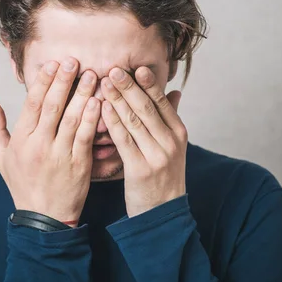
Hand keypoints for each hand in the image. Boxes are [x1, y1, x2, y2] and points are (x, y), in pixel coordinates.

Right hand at [0, 57, 100, 226]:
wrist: (43, 218)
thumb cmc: (22, 184)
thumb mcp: (1, 157)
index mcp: (21, 140)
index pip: (32, 104)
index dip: (43, 81)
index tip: (52, 63)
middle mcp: (39, 145)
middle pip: (52, 106)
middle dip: (63, 81)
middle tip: (73, 60)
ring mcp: (59, 155)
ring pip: (71, 118)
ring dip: (82, 94)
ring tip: (91, 75)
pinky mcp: (78, 165)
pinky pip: (85, 137)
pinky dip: (91, 119)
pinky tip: (99, 102)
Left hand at [100, 66, 186, 217]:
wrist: (164, 214)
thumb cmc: (164, 176)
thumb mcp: (173, 147)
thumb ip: (171, 118)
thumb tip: (176, 91)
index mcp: (179, 133)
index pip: (161, 102)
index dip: (147, 83)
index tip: (134, 66)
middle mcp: (170, 142)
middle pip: (147, 107)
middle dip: (129, 86)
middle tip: (113, 68)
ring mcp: (157, 155)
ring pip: (134, 120)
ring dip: (117, 99)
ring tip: (104, 82)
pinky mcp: (140, 169)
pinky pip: (123, 140)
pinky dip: (112, 121)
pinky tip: (102, 108)